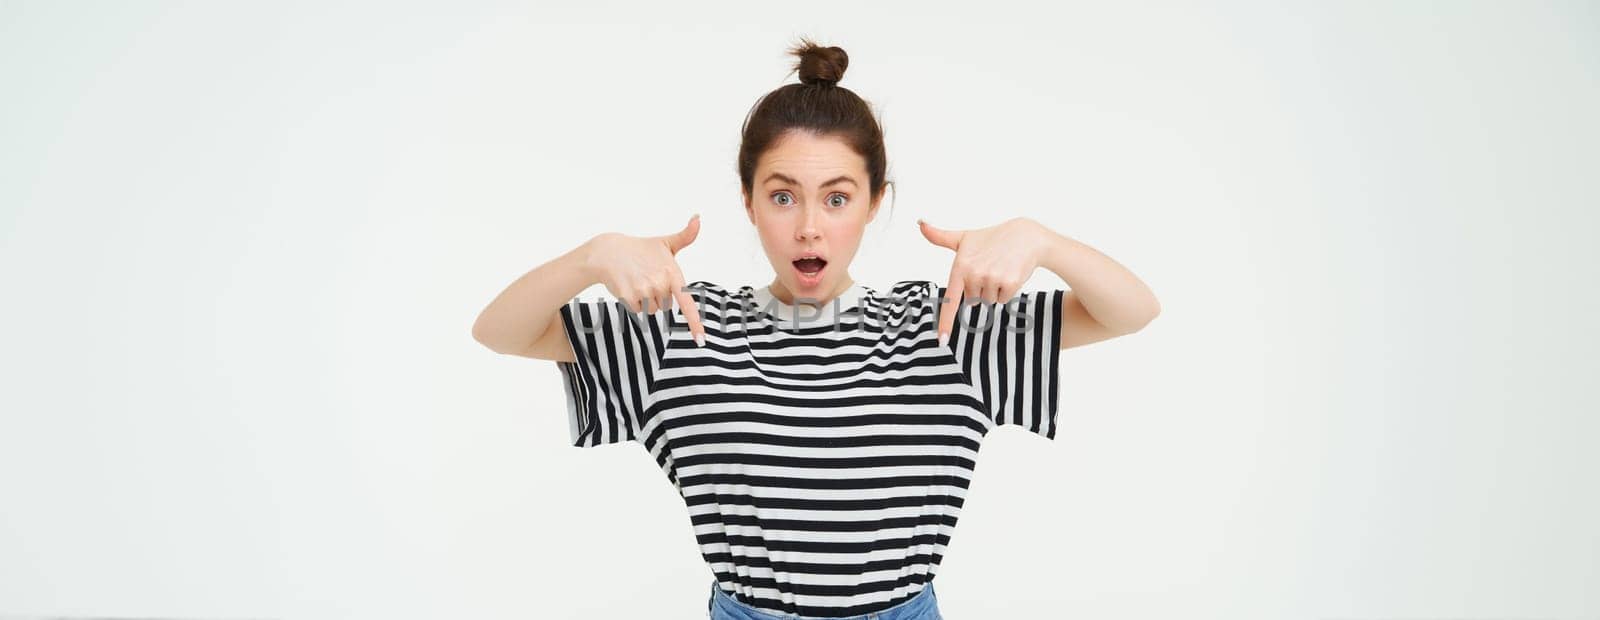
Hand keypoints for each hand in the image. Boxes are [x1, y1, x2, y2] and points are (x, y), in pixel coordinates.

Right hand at [583, 214, 707, 345]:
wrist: (608, 251)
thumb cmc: (640, 249)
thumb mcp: (665, 242)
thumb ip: (686, 235)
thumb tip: (698, 217)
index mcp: (672, 272)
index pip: (686, 302)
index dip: (694, 322)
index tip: (701, 340)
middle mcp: (659, 283)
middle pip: (665, 307)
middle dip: (658, 297)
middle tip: (647, 278)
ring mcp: (644, 291)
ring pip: (651, 310)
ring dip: (645, 301)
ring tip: (637, 281)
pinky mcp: (629, 297)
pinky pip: (637, 311)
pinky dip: (633, 302)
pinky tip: (628, 286)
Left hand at [918, 216, 1052, 345]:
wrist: (1025, 236)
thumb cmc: (992, 238)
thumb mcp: (964, 237)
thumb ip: (940, 236)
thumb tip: (920, 222)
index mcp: (961, 266)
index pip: (951, 299)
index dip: (945, 322)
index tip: (942, 340)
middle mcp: (975, 274)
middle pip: (973, 301)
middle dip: (980, 289)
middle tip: (988, 268)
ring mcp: (992, 279)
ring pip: (988, 301)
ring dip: (994, 290)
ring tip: (999, 269)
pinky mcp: (1010, 283)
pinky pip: (1003, 300)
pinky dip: (1007, 291)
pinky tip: (1010, 273)